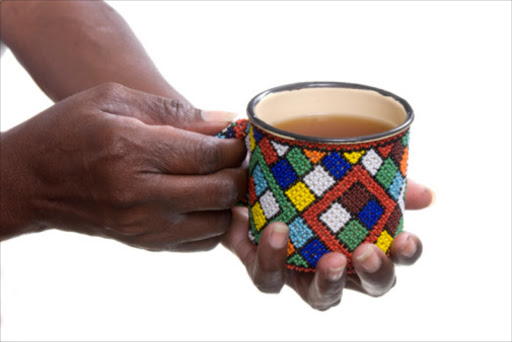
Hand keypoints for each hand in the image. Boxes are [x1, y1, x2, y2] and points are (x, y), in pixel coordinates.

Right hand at [0, 83, 245, 251]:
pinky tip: (202, 200)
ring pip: (218, 222)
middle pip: (220, 192)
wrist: (32, 180)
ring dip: (228, 199)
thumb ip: (174, 111)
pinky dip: (212, 221)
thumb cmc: (71, 130)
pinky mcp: (145, 243)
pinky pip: (201, 242)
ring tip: (220, 177)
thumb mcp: (115, 100)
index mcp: (132, 152)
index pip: (209, 155)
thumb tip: (225, 122)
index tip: (239, 137)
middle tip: (237, 157)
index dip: (234, 145)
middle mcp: (140, 196)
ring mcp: (144, 227)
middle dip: (239, 172)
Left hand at [222, 179, 432, 309]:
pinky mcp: (266, 269)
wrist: (249, 177)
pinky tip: (277, 230)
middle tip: (367, 254)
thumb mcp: (345, 175)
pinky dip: (272, 257)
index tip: (408, 238)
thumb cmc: (305, 182)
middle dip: (375, 275)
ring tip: (330, 259)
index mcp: (361, 243)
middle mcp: (336, 265)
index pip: (395, 259)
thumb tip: (429, 196)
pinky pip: (269, 278)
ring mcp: (301, 273)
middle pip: (368, 287)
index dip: (406, 255)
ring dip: (329, 282)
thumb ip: (385, 186)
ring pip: (321, 297)